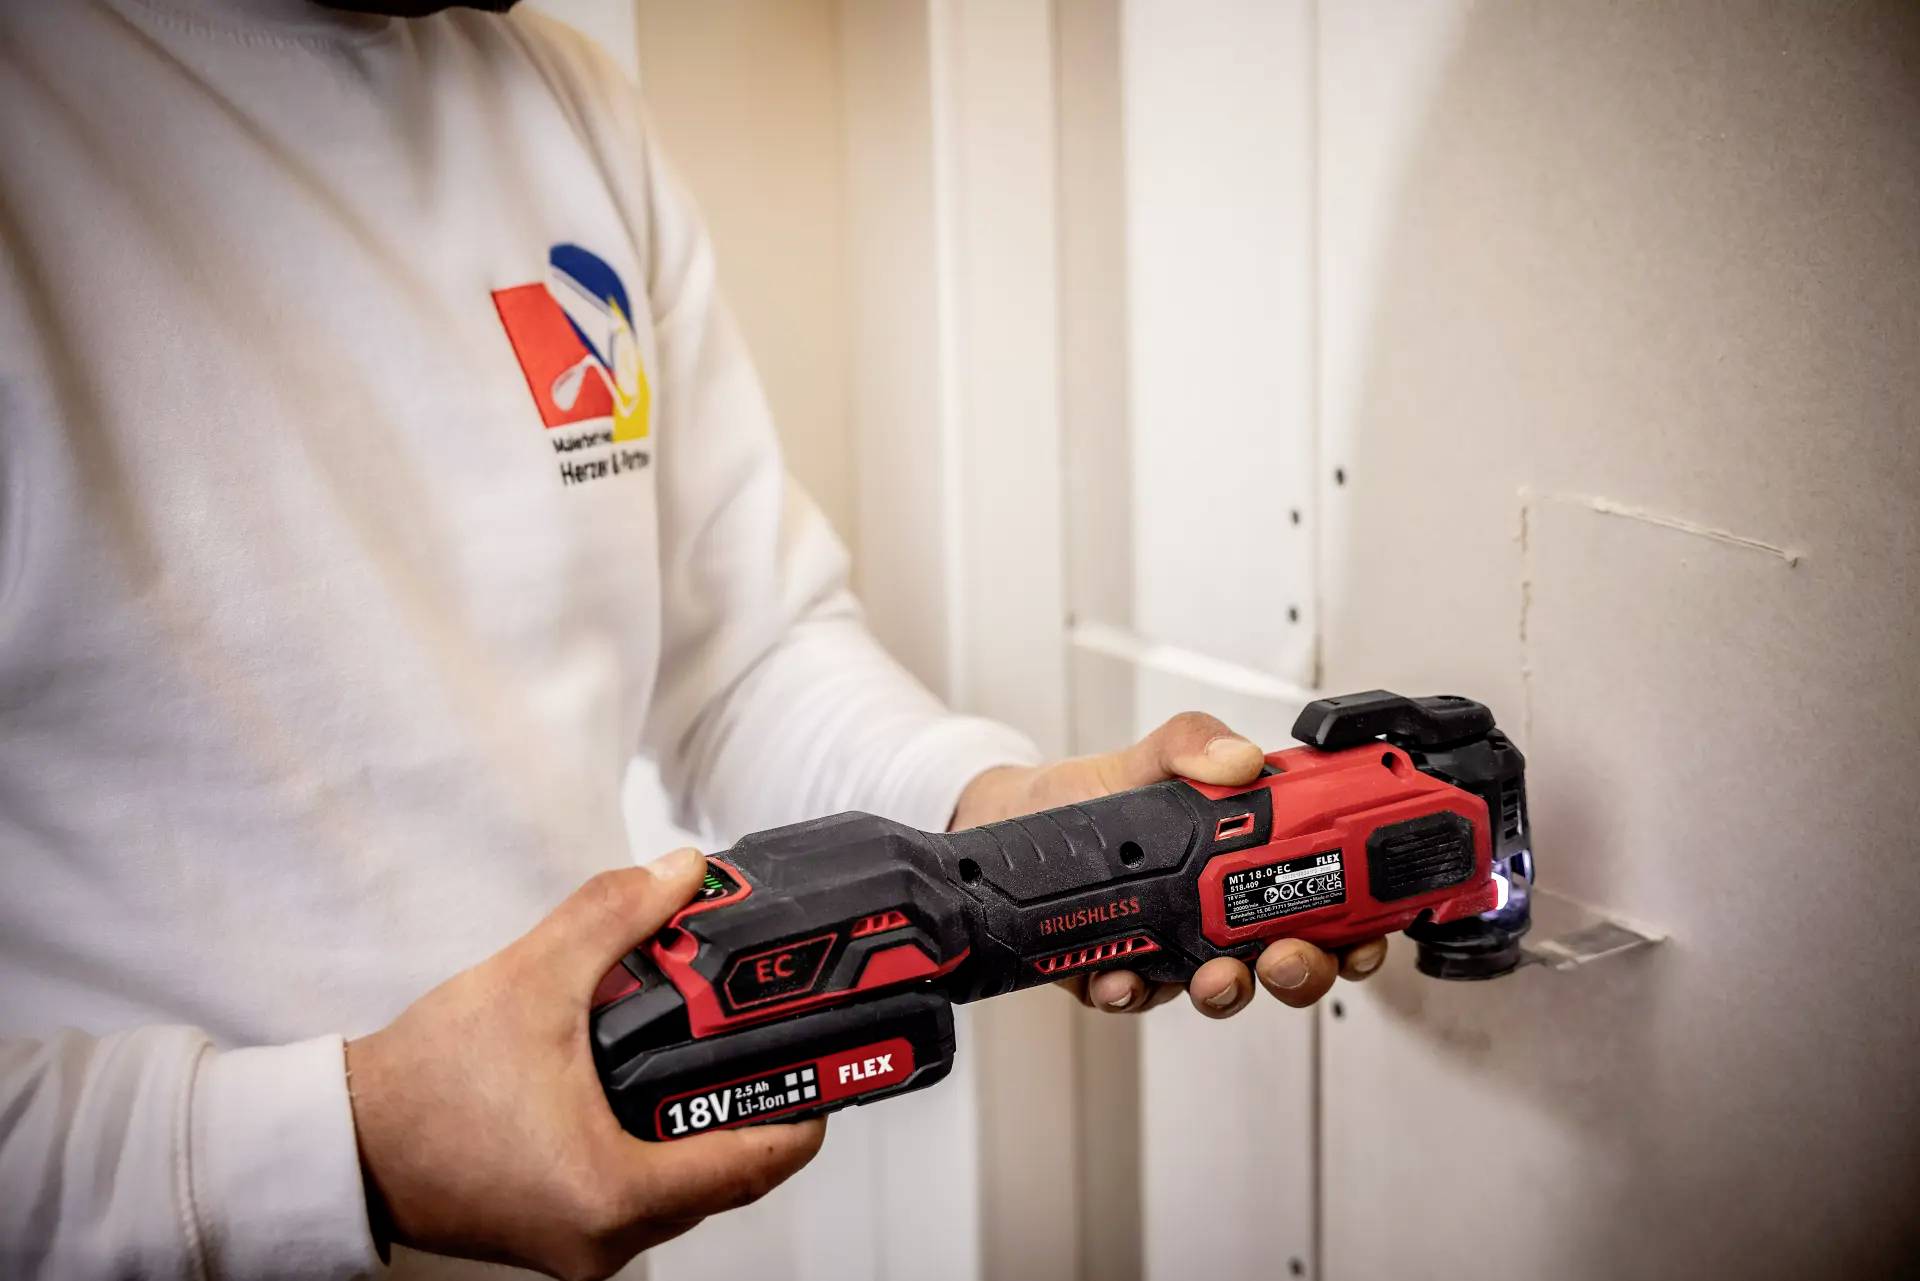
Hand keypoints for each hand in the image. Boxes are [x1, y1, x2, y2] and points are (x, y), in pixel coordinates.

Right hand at [345, 850, 824, 1279]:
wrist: (348, 1141)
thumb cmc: (423, 1086)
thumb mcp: (532, 979)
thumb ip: (614, 917)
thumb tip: (681, 872)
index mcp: (613, 1194)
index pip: (752, 1163)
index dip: (803, 1110)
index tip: (826, 1063)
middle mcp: (608, 1238)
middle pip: (730, 1179)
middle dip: (760, 1108)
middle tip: (779, 1043)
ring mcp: (587, 1243)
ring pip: (690, 1189)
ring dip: (711, 1125)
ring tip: (725, 1055)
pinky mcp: (567, 1231)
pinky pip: (647, 1192)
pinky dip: (667, 1143)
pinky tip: (664, 1087)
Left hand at [951, 712, 1387, 1017]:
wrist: (1018, 820)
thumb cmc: (1094, 795)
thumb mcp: (1150, 755)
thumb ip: (1195, 745)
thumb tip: (1241, 761)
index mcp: (1245, 863)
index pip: (1324, 903)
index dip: (1357, 931)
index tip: (1364, 937)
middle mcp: (1220, 914)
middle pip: (1289, 961)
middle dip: (1303, 972)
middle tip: (1289, 957)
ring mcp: (1174, 949)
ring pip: (1223, 990)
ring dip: (1229, 993)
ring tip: (1215, 977)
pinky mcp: (1120, 971)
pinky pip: (1136, 996)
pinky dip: (1132, 992)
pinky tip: (1121, 978)